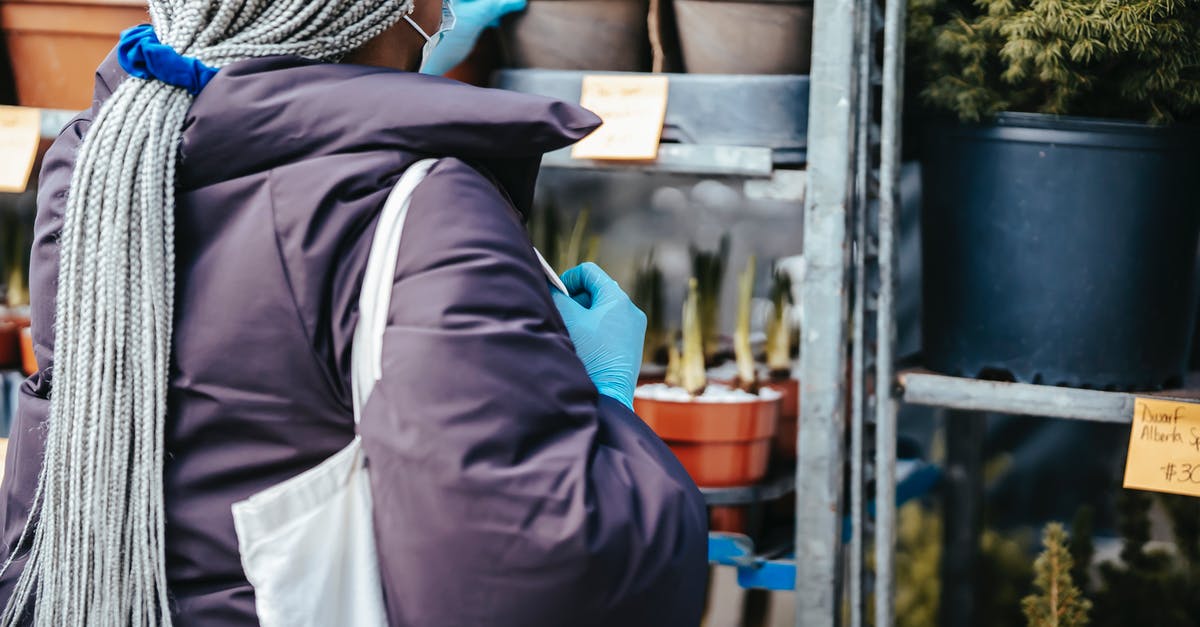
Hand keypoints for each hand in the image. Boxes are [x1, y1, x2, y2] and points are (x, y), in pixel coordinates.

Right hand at [551, 263, 645, 409]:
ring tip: (574, 337)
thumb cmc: (588, 356)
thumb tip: (550, 286)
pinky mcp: (632, 346)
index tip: (557, 298)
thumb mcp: (568, 320)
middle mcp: (631, 310)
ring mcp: (634, 329)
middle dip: (576, 301)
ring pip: (602, 311)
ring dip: (584, 318)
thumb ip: (557, 297)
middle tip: (564, 319)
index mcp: (618, 298)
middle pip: (596, 291)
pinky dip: (594, 332)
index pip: (588, 272)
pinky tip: (586, 349)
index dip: (567, 280)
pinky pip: (610, 328)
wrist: (608, 396)